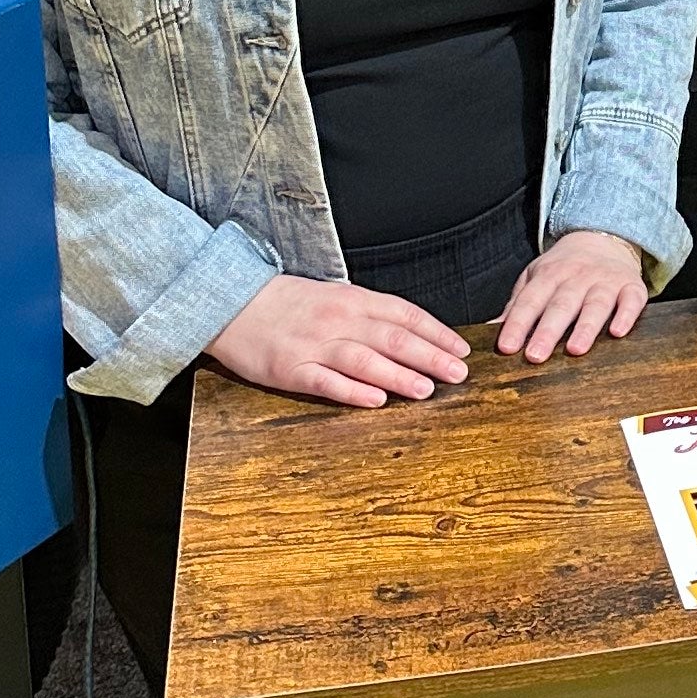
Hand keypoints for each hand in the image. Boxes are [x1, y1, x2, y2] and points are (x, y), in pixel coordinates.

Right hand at [207, 274, 470, 409]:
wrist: (234, 303)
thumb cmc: (292, 303)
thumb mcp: (337, 296)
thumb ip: (373, 314)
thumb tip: (417, 333)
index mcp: (353, 300)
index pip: (406, 315)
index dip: (437, 333)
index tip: (462, 349)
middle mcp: (338, 320)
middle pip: (393, 338)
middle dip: (431, 357)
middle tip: (459, 373)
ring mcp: (314, 345)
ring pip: (364, 360)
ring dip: (399, 376)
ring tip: (427, 390)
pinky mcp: (289, 369)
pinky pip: (326, 382)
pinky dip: (353, 391)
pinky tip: (376, 401)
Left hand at [496, 229, 649, 362]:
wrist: (603, 239)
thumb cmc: (564, 268)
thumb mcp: (535, 278)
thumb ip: (517, 305)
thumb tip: (488, 332)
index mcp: (549, 274)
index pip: (530, 301)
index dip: (517, 324)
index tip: (506, 347)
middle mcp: (578, 276)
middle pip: (561, 305)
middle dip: (548, 331)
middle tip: (535, 356)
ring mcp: (606, 280)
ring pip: (596, 304)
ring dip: (585, 327)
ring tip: (575, 350)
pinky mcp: (632, 286)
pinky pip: (631, 300)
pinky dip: (626, 315)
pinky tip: (618, 332)